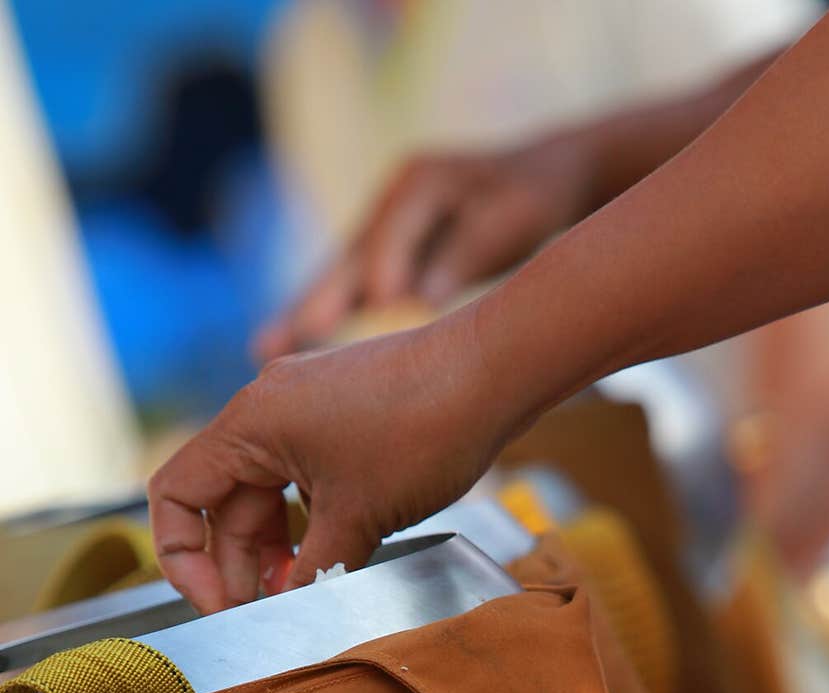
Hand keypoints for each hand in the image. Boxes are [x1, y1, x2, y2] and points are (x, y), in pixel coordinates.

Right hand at [149, 310, 506, 613]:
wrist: (493, 371)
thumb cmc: (423, 430)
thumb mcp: (358, 517)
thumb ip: (313, 570)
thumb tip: (289, 609)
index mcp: (249, 424)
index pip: (175, 496)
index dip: (185, 561)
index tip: (220, 605)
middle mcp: (266, 409)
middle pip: (223, 502)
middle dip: (239, 564)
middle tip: (268, 613)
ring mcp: (304, 409)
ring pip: (267, 494)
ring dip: (277, 548)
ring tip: (302, 592)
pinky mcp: (340, 415)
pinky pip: (304, 478)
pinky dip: (310, 521)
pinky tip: (336, 554)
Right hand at [254, 134, 588, 360]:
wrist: (536, 176)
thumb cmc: (529, 199)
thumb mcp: (511, 220)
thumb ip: (464, 256)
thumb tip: (417, 300)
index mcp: (421, 181)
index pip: (394, 232)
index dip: (386, 267)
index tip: (381, 303)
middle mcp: (387, 201)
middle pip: (347, 256)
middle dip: (317, 298)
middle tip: (280, 336)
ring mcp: (378, 227)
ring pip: (337, 275)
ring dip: (301, 312)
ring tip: (262, 349)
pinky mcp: (379, 255)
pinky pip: (345, 288)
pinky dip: (319, 315)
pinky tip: (282, 346)